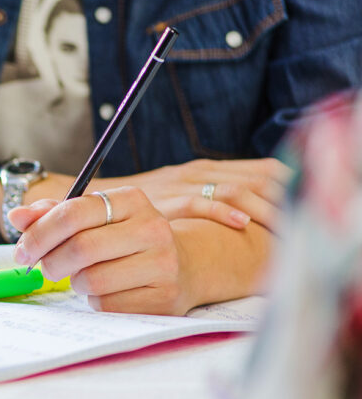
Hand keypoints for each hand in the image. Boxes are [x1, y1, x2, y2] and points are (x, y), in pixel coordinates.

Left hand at [9, 187, 193, 314]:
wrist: (184, 266)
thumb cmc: (124, 240)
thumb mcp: (94, 219)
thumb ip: (53, 215)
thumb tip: (16, 216)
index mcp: (131, 200)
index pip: (72, 213)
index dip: (38, 234)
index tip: (22, 252)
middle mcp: (152, 228)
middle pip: (80, 248)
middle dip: (52, 262)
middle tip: (47, 268)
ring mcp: (163, 264)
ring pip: (92, 280)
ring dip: (76, 283)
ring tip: (87, 276)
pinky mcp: (164, 298)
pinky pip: (107, 305)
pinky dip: (95, 301)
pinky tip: (108, 291)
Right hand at [93, 158, 291, 232]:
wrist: (89, 204)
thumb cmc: (136, 209)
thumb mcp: (176, 198)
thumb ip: (206, 200)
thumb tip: (250, 215)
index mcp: (207, 169)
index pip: (264, 170)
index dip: (290, 187)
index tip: (307, 208)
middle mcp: (199, 171)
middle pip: (259, 178)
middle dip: (287, 200)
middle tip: (304, 224)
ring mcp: (183, 183)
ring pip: (236, 188)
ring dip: (263, 209)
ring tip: (283, 229)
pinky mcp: (166, 198)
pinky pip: (200, 202)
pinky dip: (223, 211)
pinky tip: (240, 224)